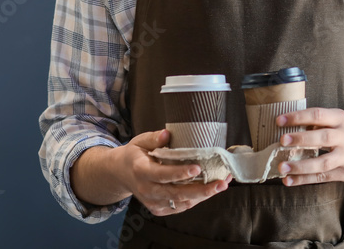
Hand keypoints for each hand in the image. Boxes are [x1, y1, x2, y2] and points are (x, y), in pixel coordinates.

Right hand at [115, 129, 231, 215]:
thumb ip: (153, 138)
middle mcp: (146, 190)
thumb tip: (167, 134)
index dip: (179, 173)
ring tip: (222, 184)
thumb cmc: (135, 154)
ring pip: (181, 203)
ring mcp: (152, 202)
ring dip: (203, 195)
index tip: (197, 168)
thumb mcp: (140, 141)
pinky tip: (211, 190)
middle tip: (220, 183)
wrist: (121, 174)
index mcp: (141, 171)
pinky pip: (180, 207)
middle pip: (175, 194)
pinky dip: (196, 200)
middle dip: (200, 190)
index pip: (162, 175)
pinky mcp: (158, 209)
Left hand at [275, 108, 343, 185]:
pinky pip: (323, 177)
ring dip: (301, 166)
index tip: (279, 121)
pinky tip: (289, 180)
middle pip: (324, 138)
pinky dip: (304, 179)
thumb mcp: (336, 121)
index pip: (319, 115)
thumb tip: (286, 127)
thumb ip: (317, 123)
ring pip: (323, 163)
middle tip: (281, 141)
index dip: (299, 117)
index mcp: (341, 119)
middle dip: (302, 139)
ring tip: (282, 167)